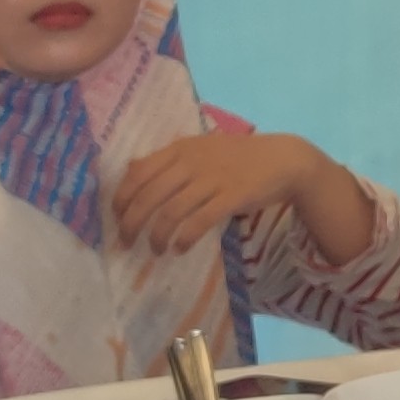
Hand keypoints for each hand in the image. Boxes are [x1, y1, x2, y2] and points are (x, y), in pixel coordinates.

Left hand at [109, 128, 313, 259]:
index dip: (122, 198)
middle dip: (132, 223)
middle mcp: (192, 162)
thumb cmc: (237, 157)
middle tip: (126, 242)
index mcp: (180, 149)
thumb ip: (167, 160)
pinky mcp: (231, 197)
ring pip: (171, 212)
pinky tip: (179, 249)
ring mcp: (212, 179)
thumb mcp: (199, 149)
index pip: (138, 172)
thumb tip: (131, 169)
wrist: (282, 160)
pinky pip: (199, 222)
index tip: (116, 218)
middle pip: (149, 195)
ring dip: (157, 236)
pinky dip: (184, 238)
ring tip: (155, 250)